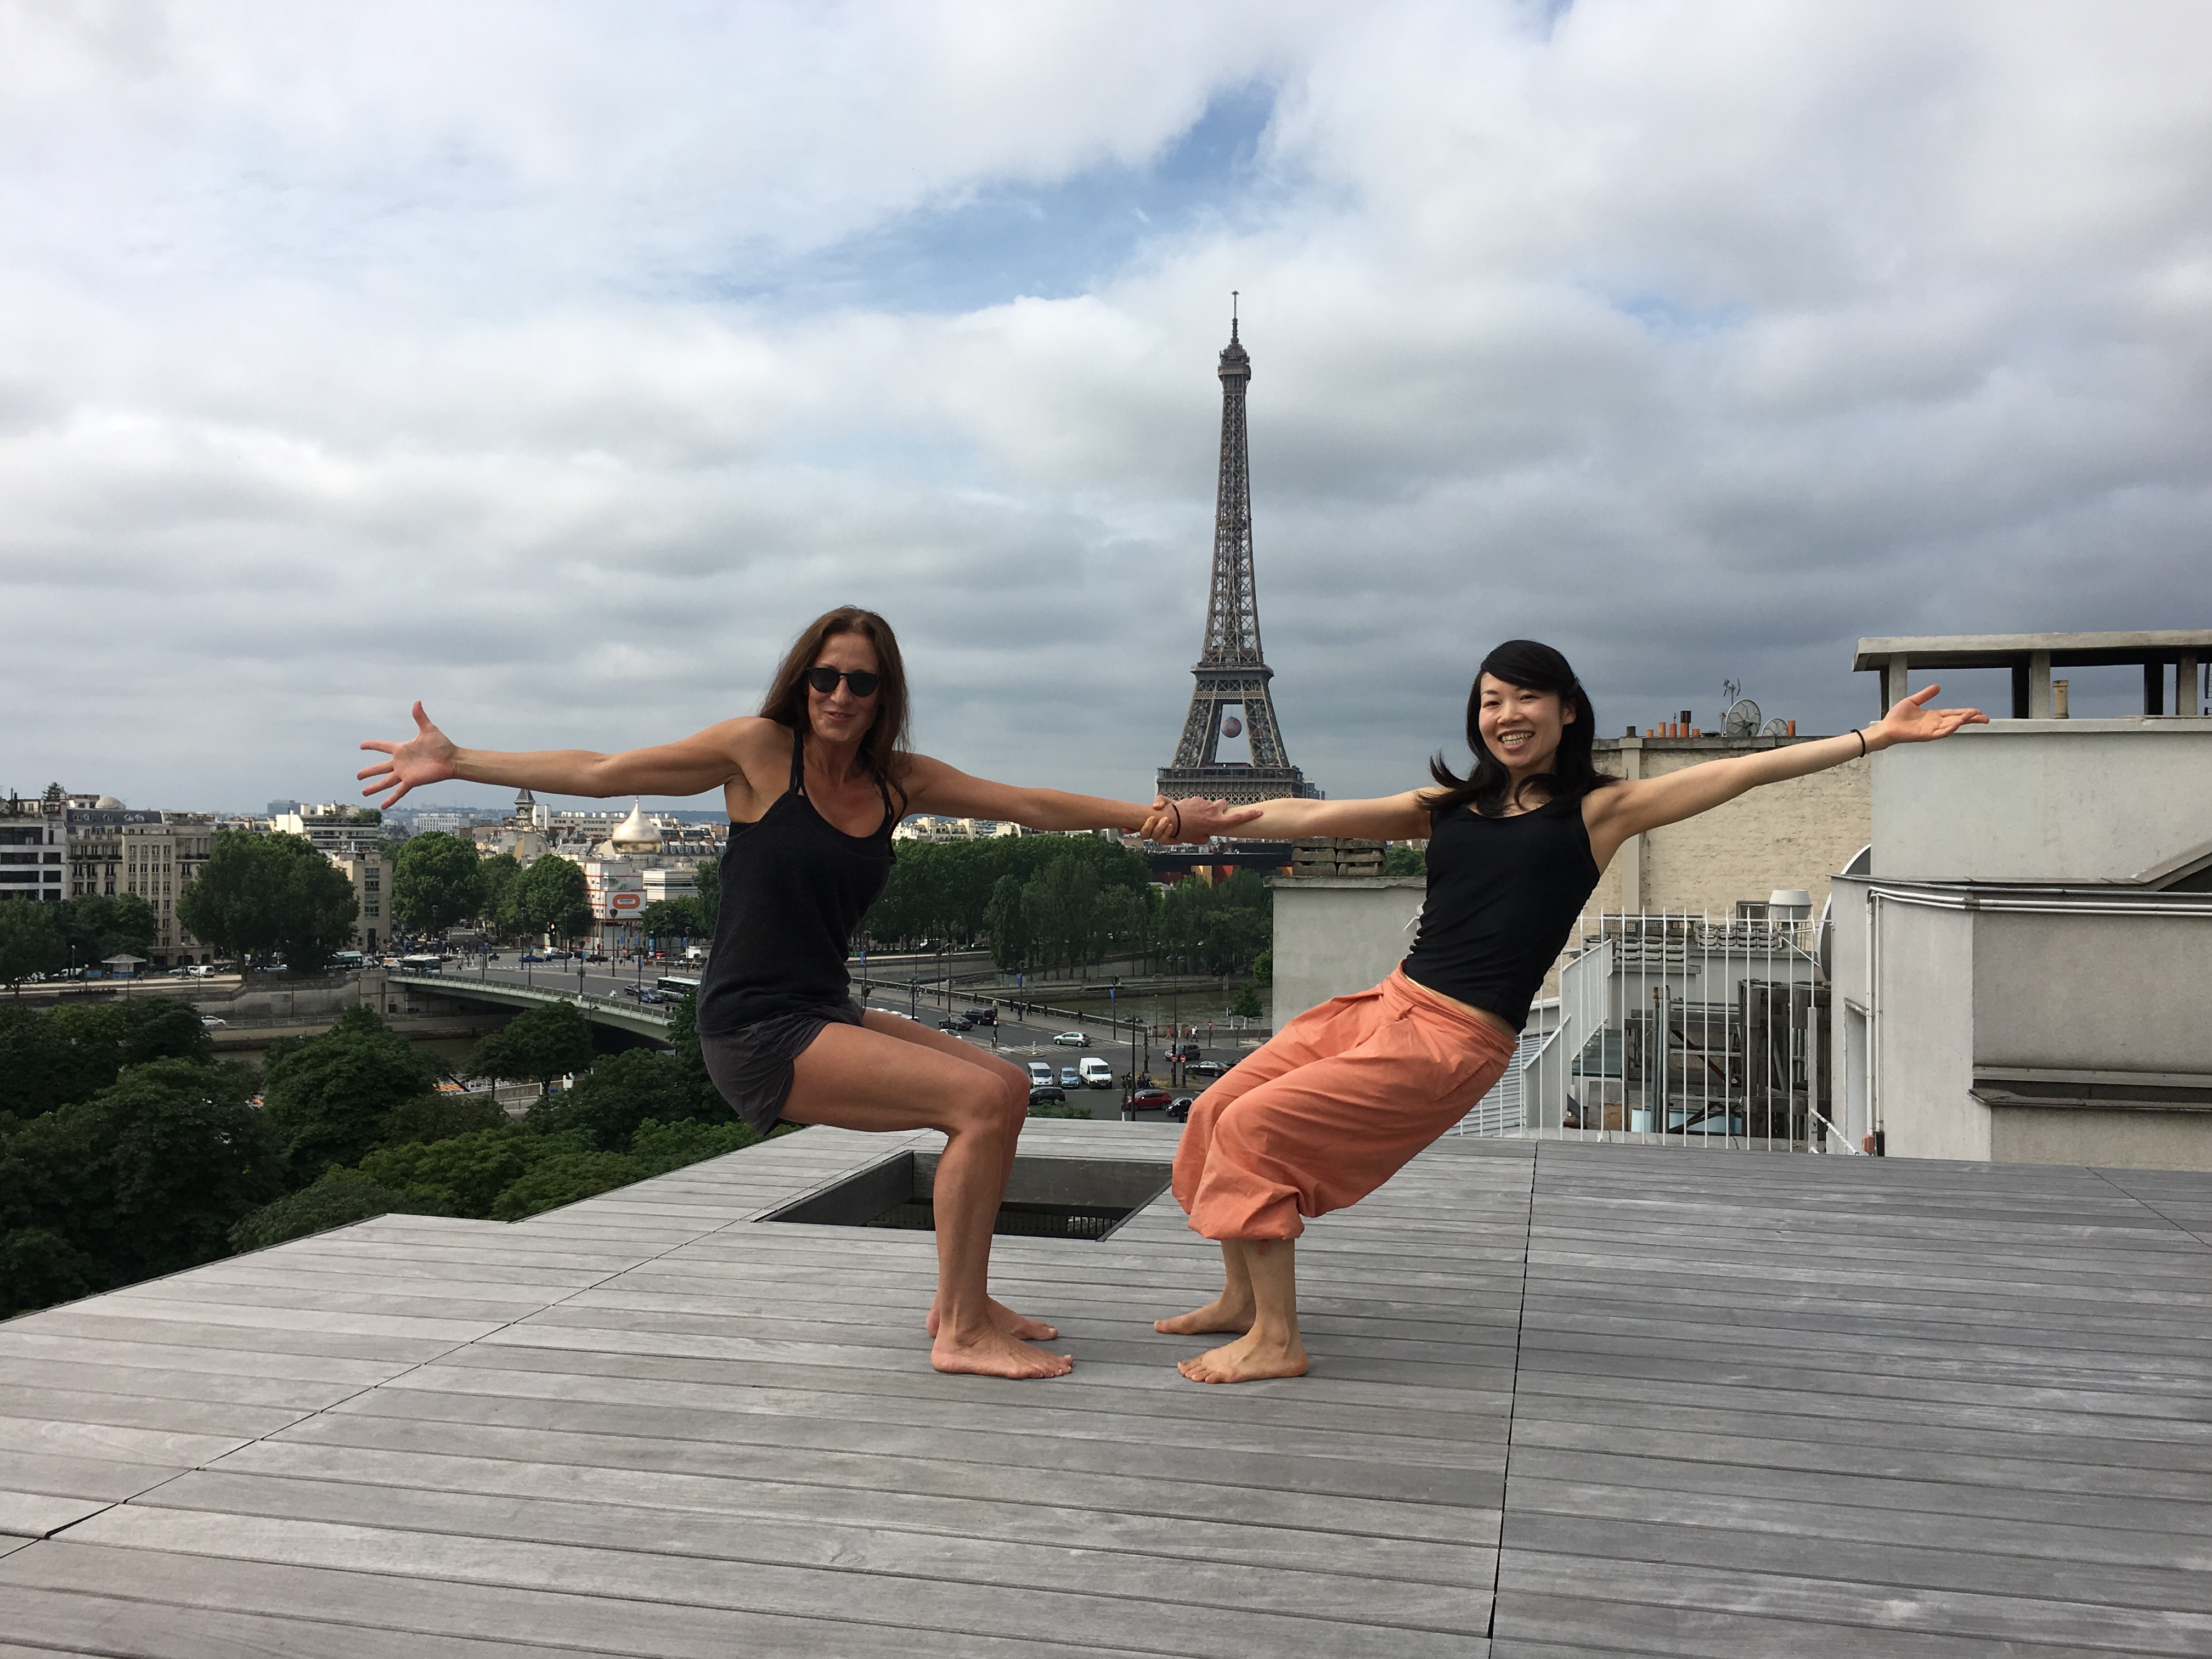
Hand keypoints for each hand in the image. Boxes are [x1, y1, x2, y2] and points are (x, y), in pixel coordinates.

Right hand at [358, 701, 459, 807]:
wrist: (452, 759)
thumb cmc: (442, 744)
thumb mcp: (428, 729)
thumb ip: (420, 717)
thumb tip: (417, 702)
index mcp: (402, 749)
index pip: (382, 746)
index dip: (372, 745)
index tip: (362, 745)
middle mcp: (401, 762)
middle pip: (380, 767)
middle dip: (368, 772)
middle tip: (358, 776)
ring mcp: (405, 773)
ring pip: (385, 781)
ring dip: (374, 787)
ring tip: (363, 793)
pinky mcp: (411, 781)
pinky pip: (398, 792)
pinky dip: (390, 799)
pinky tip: (382, 806)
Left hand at [1142, 796, 1261, 843]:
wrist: (1171, 820)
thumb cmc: (1184, 831)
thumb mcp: (1197, 839)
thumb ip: (1205, 836)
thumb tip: (1207, 834)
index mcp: (1217, 822)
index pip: (1238, 818)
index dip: (1250, 815)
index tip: (1259, 812)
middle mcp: (1213, 811)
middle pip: (1224, 804)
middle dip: (1221, 808)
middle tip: (1214, 814)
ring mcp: (1205, 803)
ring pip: (1210, 804)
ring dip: (1206, 809)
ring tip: (1195, 816)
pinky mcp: (1196, 799)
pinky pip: (1199, 802)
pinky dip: (1195, 807)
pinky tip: (1188, 813)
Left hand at [1873, 685, 1989, 747]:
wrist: (1886, 727)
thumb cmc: (1897, 717)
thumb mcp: (1913, 701)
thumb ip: (1926, 695)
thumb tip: (1937, 686)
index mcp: (1934, 716)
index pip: (1954, 714)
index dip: (1965, 713)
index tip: (1978, 711)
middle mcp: (1935, 724)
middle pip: (1957, 721)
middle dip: (1971, 719)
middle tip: (1986, 718)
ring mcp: (1932, 730)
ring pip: (1952, 726)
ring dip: (1963, 721)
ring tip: (1975, 715)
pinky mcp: (1926, 736)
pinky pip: (1941, 732)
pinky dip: (1950, 728)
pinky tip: (1958, 722)